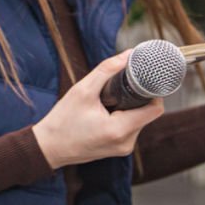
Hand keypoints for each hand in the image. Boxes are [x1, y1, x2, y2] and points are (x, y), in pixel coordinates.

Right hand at [32, 50, 166, 168]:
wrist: (49, 147)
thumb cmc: (62, 120)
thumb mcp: (82, 90)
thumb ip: (107, 70)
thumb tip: (128, 55)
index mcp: (119, 130)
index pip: (155, 109)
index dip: (152, 92)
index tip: (142, 81)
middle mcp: (126, 142)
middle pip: (147, 114)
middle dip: (136, 99)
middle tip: (117, 91)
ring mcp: (123, 148)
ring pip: (139, 121)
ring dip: (129, 109)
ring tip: (108, 104)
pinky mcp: (119, 150)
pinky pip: (130, 129)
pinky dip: (123, 119)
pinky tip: (106, 115)